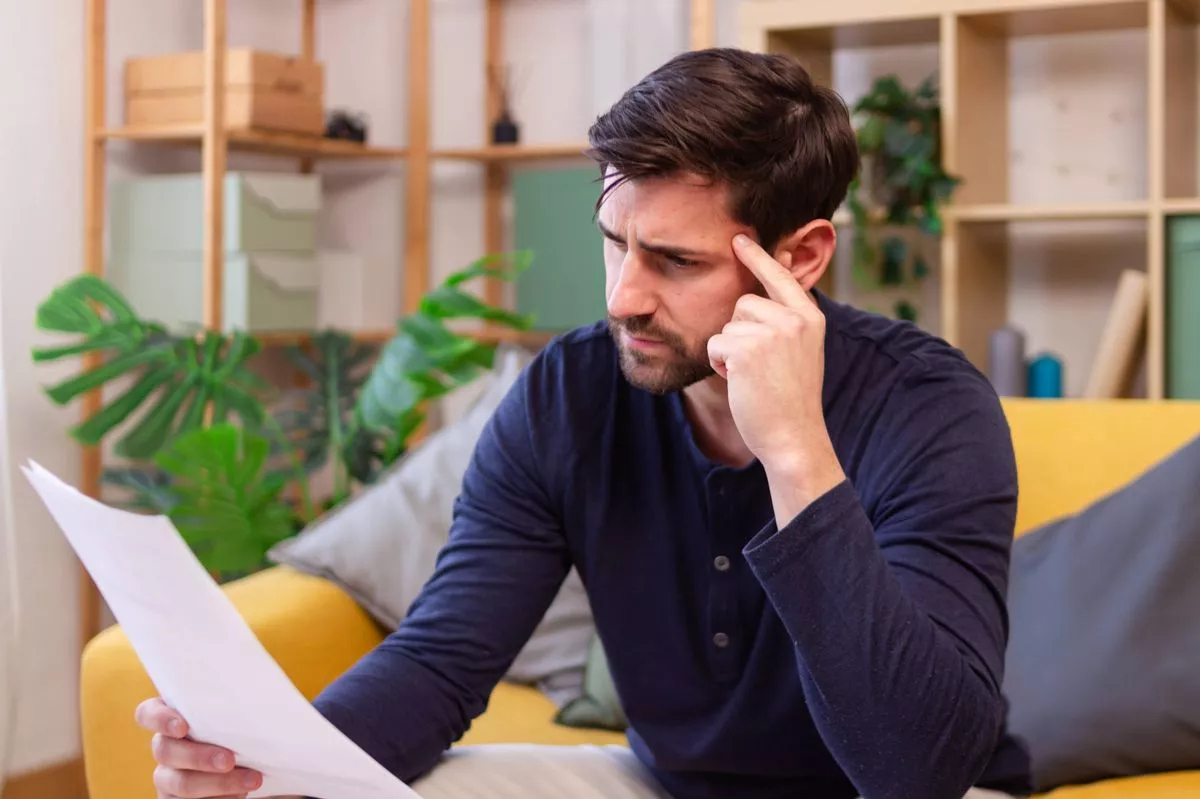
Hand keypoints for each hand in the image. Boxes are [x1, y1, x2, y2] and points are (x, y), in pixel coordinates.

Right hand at [134, 697, 282, 798]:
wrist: (259, 765)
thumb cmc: (249, 732)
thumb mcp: (242, 717)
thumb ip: (237, 708)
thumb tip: (262, 698)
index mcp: (175, 719)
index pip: (148, 713)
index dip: (160, 719)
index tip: (183, 726)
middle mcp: (166, 748)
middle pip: (165, 750)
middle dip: (198, 757)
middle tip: (229, 760)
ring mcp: (168, 778)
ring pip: (180, 783)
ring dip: (217, 783)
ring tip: (252, 781)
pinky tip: (240, 796)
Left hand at [707, 234, 844, 515]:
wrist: (794, 438)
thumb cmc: (791, 400)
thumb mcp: (799, 352)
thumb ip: (785, 320)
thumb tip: (763, 289)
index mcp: (810, 318)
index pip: (779, 277)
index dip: (757, 257)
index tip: (738, 237)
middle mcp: (794, 319)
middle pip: (743, 303)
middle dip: (739, 332)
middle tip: (760, 367)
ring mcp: (772, 332)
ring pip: (727, 325)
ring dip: (730, 351)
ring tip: (753, 376)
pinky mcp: (746, 349)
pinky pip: (715, 344)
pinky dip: (720, 365)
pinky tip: (742, 383)